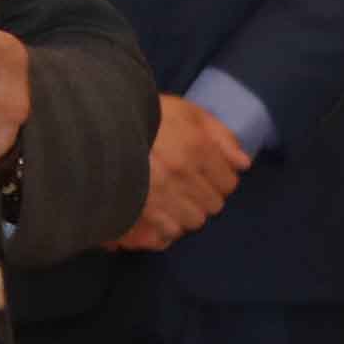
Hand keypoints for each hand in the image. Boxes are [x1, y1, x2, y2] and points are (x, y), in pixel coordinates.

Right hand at [112, 93, 249, 251]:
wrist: (100, 126)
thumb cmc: (147, 115)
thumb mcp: (187, 112)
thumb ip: (220, 135)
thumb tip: (244, 164)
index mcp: (198, 148)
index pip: (228, 183)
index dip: (220, 179)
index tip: (207, 174)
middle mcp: (183, 174)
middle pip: (213, 205)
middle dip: (205, 196)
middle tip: (188, 185)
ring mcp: (162, 195)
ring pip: (193, 221)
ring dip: (187, 212)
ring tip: (173, 199)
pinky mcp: (142, 210)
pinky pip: (168, 231)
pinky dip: (167, 225)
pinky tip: (160, 211)